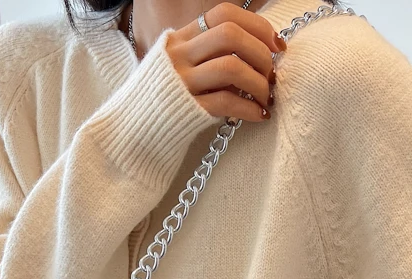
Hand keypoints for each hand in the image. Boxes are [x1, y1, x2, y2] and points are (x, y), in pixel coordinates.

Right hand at [132, 2, 285, 121]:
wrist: (134, 130)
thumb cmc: (169, 100)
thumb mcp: (184, 67)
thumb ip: (211, 56)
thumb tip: (259, 54)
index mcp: (181, 38)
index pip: (223, 14)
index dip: (256, 26)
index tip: (277, 46)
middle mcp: (180, 55)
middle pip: (230, 35)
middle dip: (261, 54)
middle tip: (272, 75)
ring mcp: (182, 82)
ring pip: (231, 67)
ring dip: (259, 83)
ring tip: (267, 98)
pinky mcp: (188, 109)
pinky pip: (226, 102)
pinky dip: (250, 108)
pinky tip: (259, 115)